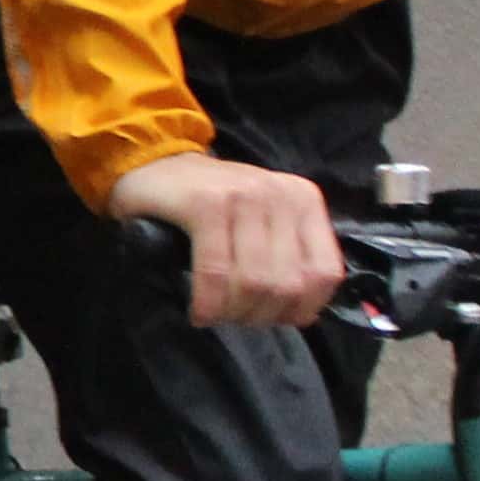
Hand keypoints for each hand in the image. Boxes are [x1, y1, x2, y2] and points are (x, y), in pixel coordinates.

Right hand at [109, 152, 342, 330]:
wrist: (154, 163)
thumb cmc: (209, 201)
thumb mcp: (263, 221)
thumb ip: (289, 257)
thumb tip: (304, 314)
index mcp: (302, 199)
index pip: (325, 274)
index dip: (300, 308)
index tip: (271, 316)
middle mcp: (279, 194)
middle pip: (287, 285)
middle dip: (259, 315)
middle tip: (234, 316)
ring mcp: (243, 195)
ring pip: (254, 282)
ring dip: (232, 312)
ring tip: (216, 313)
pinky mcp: (205, 204)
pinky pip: (215, 272)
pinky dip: (208, 302)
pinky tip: (198, 311)